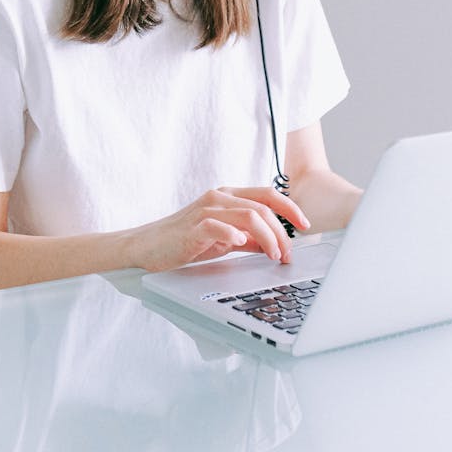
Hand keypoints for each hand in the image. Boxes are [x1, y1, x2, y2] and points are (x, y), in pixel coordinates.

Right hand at [127, 186, 310, 272]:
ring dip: (267, 236)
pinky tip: (242, 244)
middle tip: (288, 254)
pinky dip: (234, 233)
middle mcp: (218, 197)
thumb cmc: (184, 242)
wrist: (146, 247)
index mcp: (228, 196)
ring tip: (274, 256)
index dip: (289, 208)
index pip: (267, 195)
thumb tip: (274, 246)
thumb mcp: (223, 239)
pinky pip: (218, 225)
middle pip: (262, 207)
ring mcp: (205, 209)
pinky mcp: (193, 226)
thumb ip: (248, 239)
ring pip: (247, 215)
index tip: (304, 226)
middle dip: (282, 232)